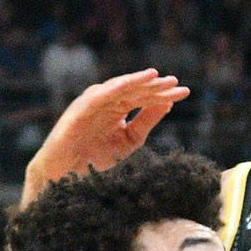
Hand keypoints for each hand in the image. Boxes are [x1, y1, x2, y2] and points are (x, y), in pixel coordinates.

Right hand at [23, 69, 189, 197]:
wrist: (65, 175)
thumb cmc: (94, 157)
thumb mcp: (128, 140)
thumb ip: (146, 122)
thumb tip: (168, 103)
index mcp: (117, 107)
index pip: (144, 97)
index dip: (163, 94)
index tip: (185, 92)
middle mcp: (106, 101)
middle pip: (134, 90)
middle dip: (155, 86)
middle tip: (176, 82)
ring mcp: (92, 104)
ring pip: (118, 88)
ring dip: (136, 81)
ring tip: (155, 76)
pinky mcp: (78, 111)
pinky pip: (97, 97)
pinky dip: (111, 89)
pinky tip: (127, 84)